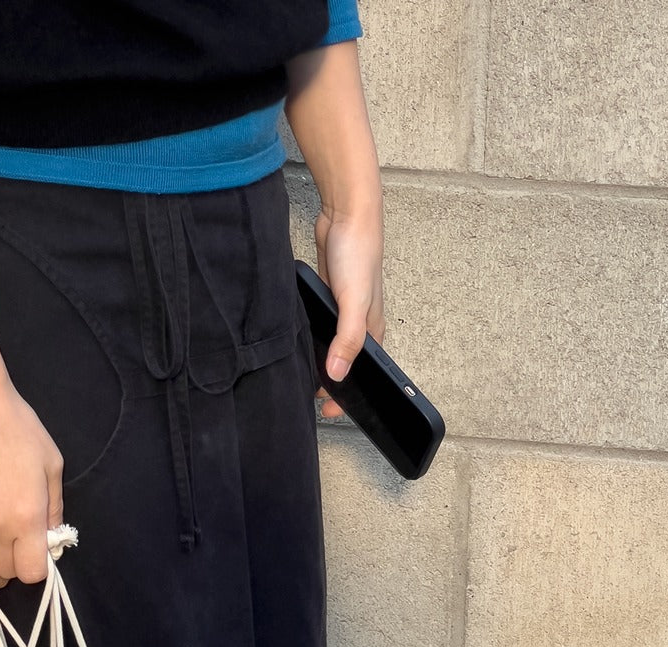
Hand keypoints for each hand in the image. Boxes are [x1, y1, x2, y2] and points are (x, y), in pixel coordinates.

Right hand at [0, 337, 62, 588]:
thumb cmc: (16, 426)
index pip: (32, 573)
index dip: (37, 567)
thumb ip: (53, 507)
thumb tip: (51, 536)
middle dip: (14, 566)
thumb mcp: (51, 463)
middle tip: (15, 547)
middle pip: (4, 575)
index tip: (36, 552)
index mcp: (26, 517)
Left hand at [313, 206, 385, 419]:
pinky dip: (310, 340)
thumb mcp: (354, 302)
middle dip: (330, 383)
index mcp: (372, 330)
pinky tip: (294, 344)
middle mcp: (358, 324)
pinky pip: (319, 328)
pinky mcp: (327, 298)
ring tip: (299, 376)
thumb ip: (347, 338)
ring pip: (331, 346)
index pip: (362, 373)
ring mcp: (342, 311)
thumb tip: (336, 373)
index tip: (327, 411)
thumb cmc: (358, 254)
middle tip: (308, 398)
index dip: (346, 395)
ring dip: (318, 362)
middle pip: (345, 363)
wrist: (346, 214)